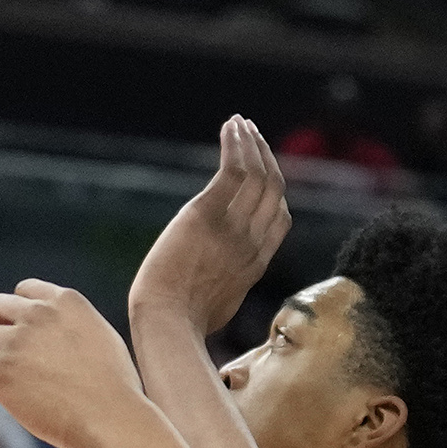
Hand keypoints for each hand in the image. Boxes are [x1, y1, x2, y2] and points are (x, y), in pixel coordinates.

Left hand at [0, 280, 142, 447]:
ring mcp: (18, 341)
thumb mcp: (103, 338)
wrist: (112, 419)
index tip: (17, 335)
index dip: (15, 313)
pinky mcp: (1, 372)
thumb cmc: (116, 391)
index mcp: (66, 301)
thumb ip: (76, 325)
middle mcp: (39, 314)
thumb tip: (61, 333)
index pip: (25, 291)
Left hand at [155, 117, 290, 340]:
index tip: (260, 171)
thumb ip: (223, 286)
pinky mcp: (206, 215)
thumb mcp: (216, 307)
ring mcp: (233, 228)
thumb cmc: (179, 324)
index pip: (280, 218)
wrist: (166, 323)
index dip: (274, 192)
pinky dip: (235, 144)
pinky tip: (230, 128)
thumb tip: (210, 285)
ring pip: (257, 173)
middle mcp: (252, 242)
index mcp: (255, 264)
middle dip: (266, 156)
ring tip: (239, 123)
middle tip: (252, 134)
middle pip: (274, 189)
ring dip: (250, 142)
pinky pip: (233, 170)